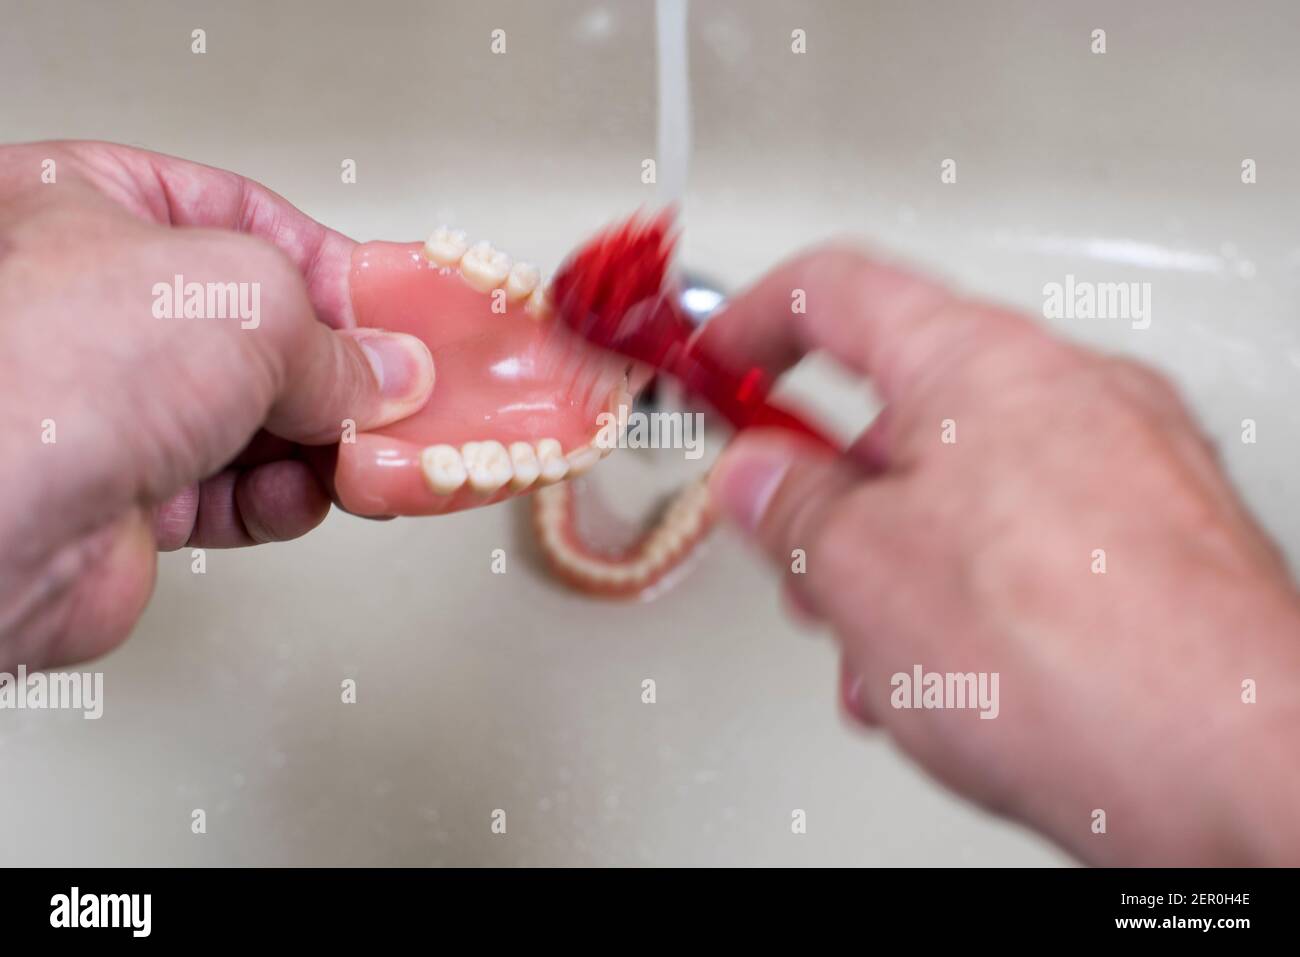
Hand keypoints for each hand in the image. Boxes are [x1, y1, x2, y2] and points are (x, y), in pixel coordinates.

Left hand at [0, 142, 434, 668]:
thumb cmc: (55, 369)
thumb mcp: (247, 298)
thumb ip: (336, 336)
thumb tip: (389, 372)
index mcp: (86, 205)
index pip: (243, 215)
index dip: (331, 265)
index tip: (395, 311)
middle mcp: (89, 305)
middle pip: (256, 331)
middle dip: (335, 371)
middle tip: (394, 394)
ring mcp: (104, 404)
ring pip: (252, 419)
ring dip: (318, 444)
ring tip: (360, 454)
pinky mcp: (122, 495)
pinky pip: (231, 492)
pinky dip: (280, 499)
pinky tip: (302, 496)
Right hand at [705, 245, 1299, 864]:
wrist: (1232, 765)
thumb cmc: (1072, 657)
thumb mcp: (857, 571)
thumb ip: (787, 502)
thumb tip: (758, 475)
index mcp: (978, 361)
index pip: (835, 291)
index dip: (752, 323)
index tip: (717, 363)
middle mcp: (1069, 389)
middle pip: (904, 406)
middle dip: (833, 493)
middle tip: (802, 558)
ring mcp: (1129, 461)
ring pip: (965, 488)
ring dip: (898, 564)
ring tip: (884, 656)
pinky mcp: (1162, 536)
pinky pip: (1031, 538)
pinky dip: (972, 590)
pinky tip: (958, 676)